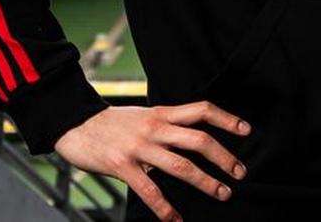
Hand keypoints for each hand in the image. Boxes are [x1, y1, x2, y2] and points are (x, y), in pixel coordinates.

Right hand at [53, 102, 249, 221]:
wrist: (74, 124)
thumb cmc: (113, 124)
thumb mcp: (144, 116)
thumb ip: (167, 125)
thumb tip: (191, 139)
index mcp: (162, 114)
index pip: (202, 110)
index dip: (226, 118)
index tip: (246, 130)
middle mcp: (155, 128)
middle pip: (199, 140)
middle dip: (224, 157)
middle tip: (240, 172)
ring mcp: (139, 148)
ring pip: (181, 166)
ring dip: (205, 182)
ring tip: (222, 193)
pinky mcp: (122, 167)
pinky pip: (149, 191)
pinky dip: (165, 208)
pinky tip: (175, 220)